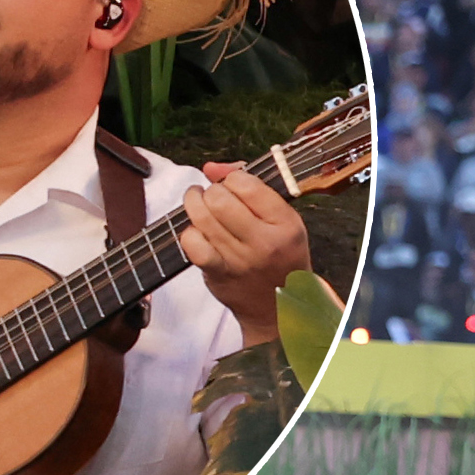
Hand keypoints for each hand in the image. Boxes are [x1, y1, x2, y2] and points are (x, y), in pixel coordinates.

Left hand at [179, 164, 310, 346]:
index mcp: (286, 224)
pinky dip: (188, 232)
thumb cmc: (279, 255)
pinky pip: (192, 244)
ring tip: (197, 202)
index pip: (248, 185)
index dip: (231, 178)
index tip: (231, 184)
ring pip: (202, 217)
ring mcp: (240, 259)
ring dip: (193, 204)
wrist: (277, 306)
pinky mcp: (218, 273)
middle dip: (210, 191)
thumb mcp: (282, 220)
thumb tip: (210, 167)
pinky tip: (195, 229)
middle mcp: (264, 242)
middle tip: (212, 195)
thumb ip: (252, 188)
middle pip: (220, 199)